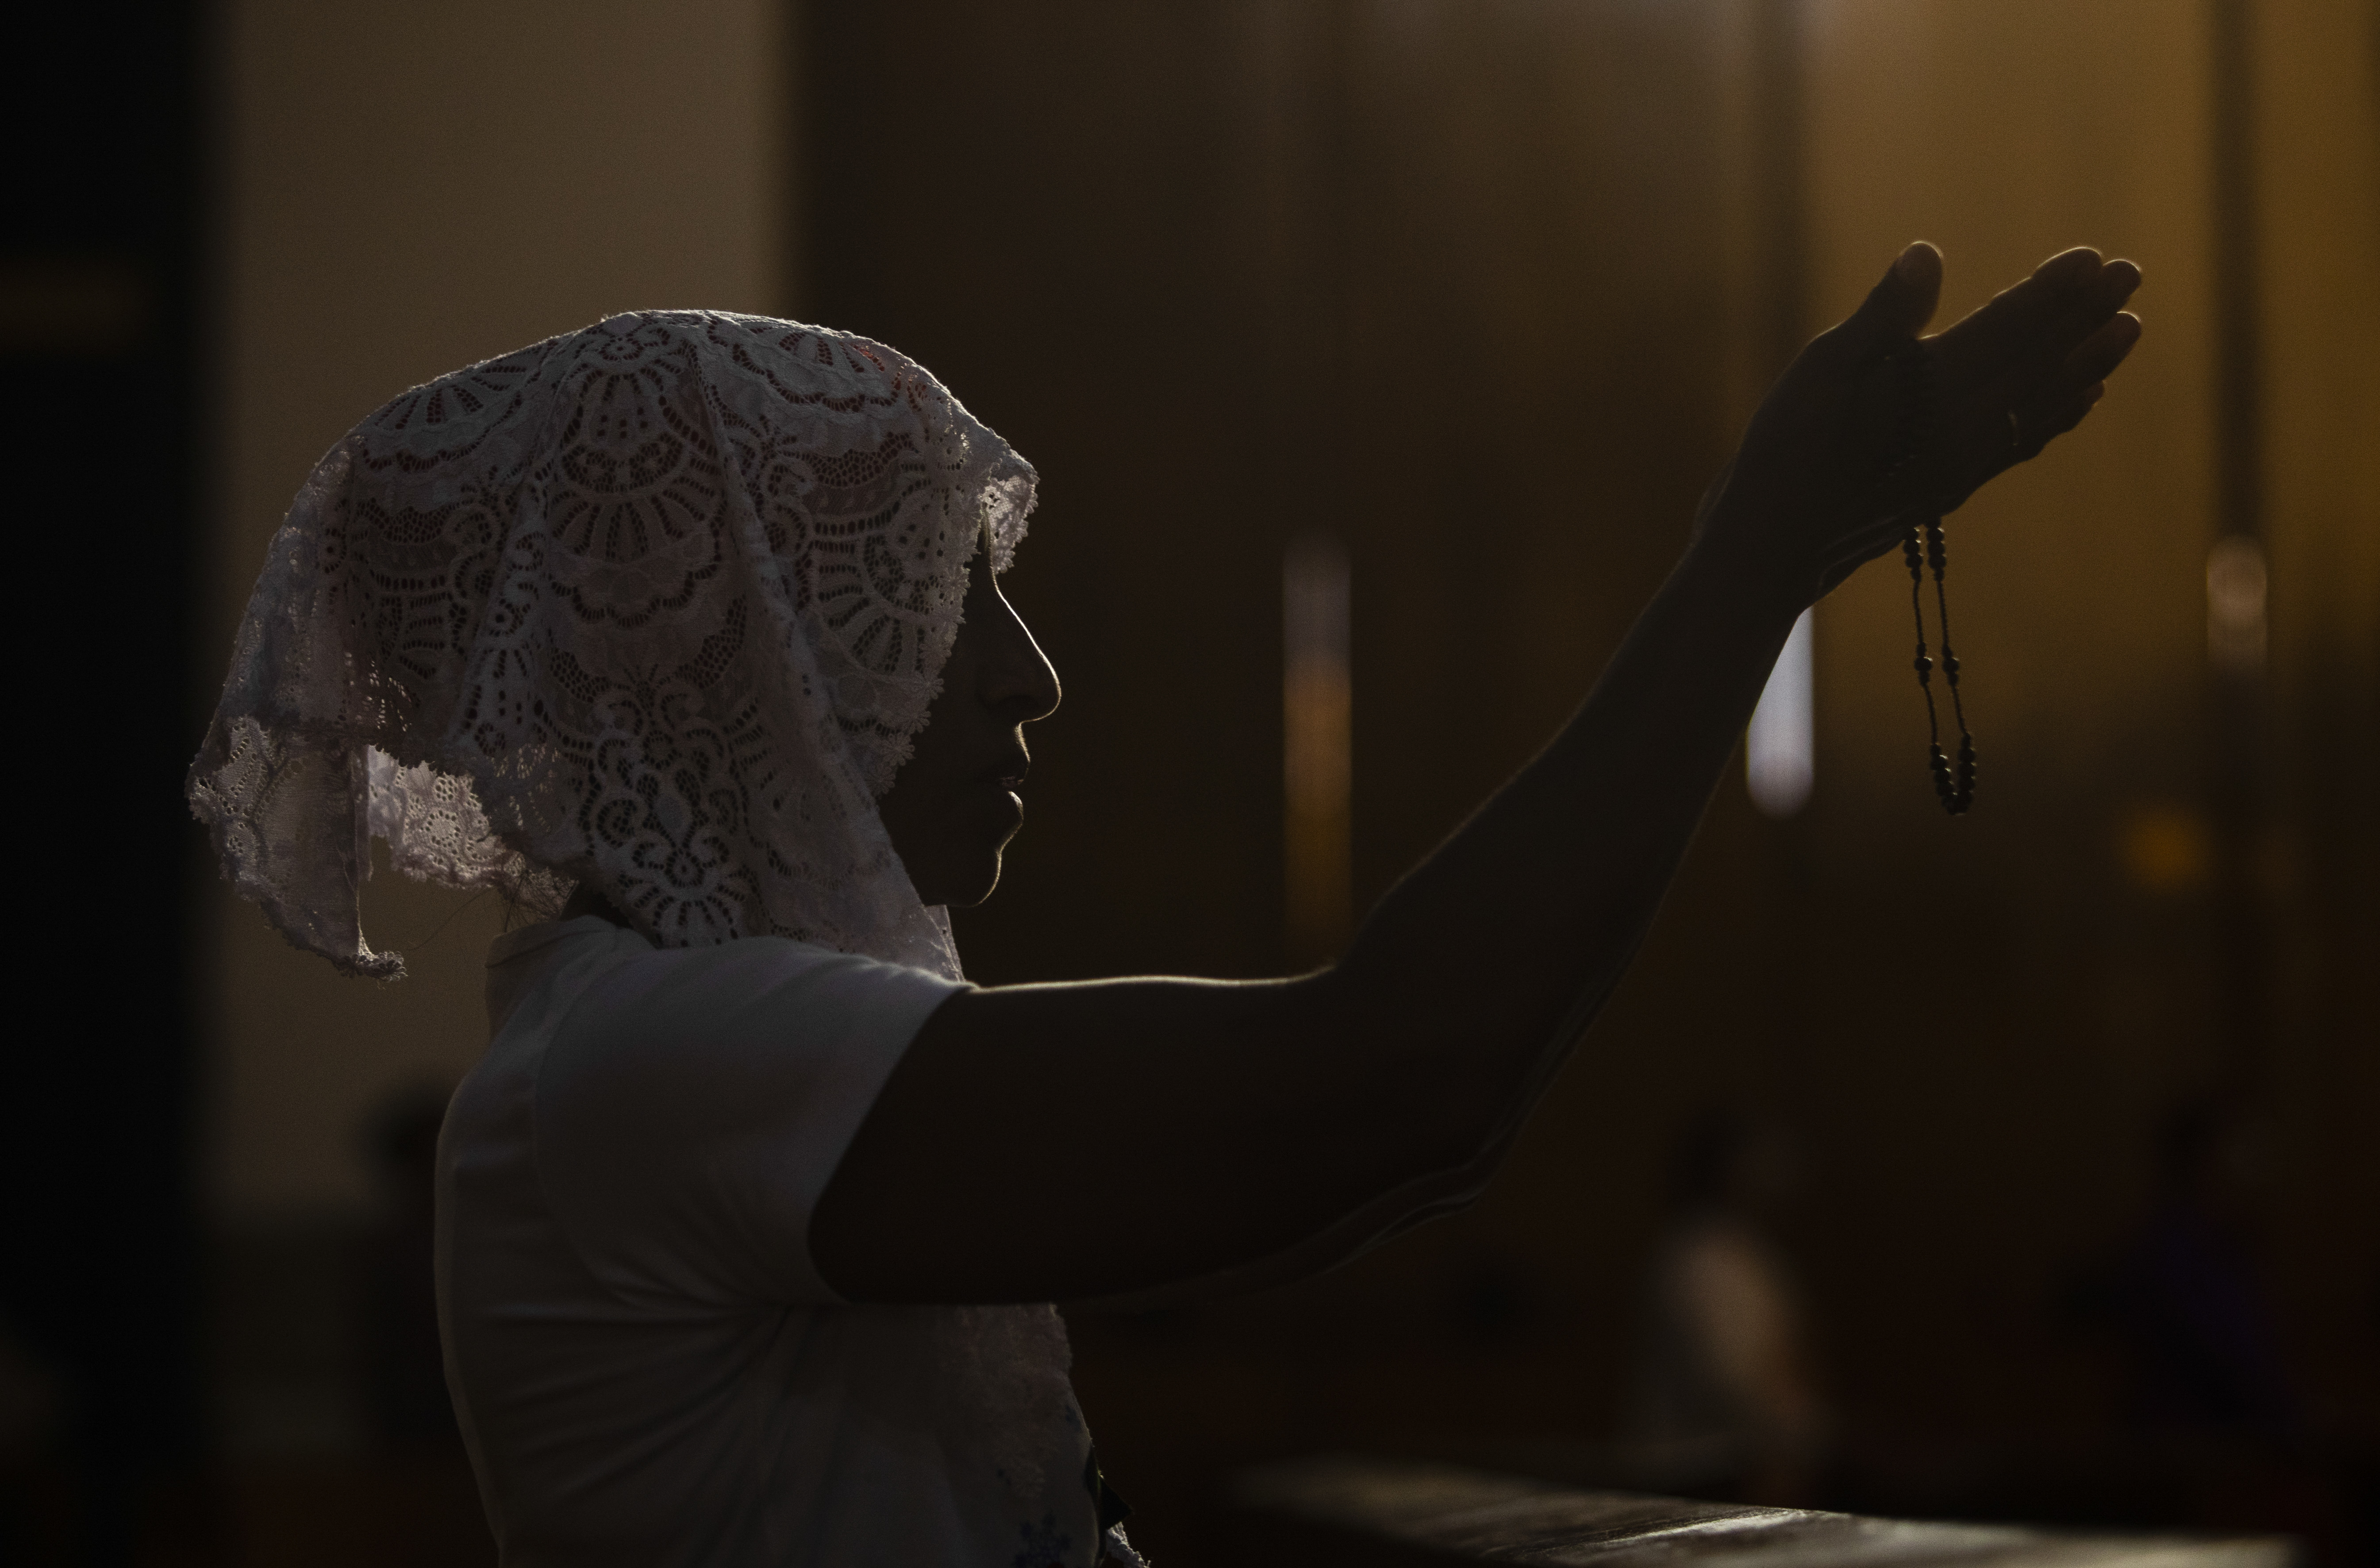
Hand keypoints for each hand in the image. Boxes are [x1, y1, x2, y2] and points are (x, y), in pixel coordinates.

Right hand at [1701, 241, 2142, 601]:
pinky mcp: (1950, 489)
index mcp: (1929, 388)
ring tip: (2128, 329)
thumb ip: (1881, 316)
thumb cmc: (1783, 454)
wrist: (1773, 550)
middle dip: (2085, 316)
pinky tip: (2083, 400)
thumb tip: (1927, 254)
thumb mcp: (1819, 372)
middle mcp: (1959, 427)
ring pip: (2042, 403)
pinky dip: (2059, 416)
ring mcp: (1961, 463)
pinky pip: (2022, 443)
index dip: (2051, 292)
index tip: (2093, 258)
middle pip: (2038, 362)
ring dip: (2088, 362)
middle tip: (2131, 274)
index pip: (2007, 328)